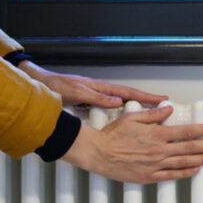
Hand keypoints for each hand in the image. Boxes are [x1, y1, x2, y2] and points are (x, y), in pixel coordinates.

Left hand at [18, 60, 166, 108]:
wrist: (38, 83)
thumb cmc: (55, 86)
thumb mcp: (77, 92)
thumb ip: (97, 97)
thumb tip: (118, 101)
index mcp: (100, 87)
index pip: (128, 92)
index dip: (146, 97)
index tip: (162, 100)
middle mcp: (100, 91)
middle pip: (129, 96)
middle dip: (146, 102)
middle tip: (163, 107)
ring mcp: (95, 96)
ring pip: (121, 101)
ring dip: (136, 107)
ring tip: (150, 114)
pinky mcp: (89, 101)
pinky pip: (111, 106)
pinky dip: (122, 111)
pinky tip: (125, 118)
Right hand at [62, 104, 202, 183]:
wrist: (97, 153)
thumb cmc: (112, 135)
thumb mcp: (132, 118)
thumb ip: (153, 114)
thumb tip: (168, 108)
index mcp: (156, 134)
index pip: (186, 132)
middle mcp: (159, 150)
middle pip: (190, 148)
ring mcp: (155, 164)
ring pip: (184, 162)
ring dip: (202, 160)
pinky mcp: (149, 176)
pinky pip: (170, 175)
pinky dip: (184, 173)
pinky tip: (196, 171)